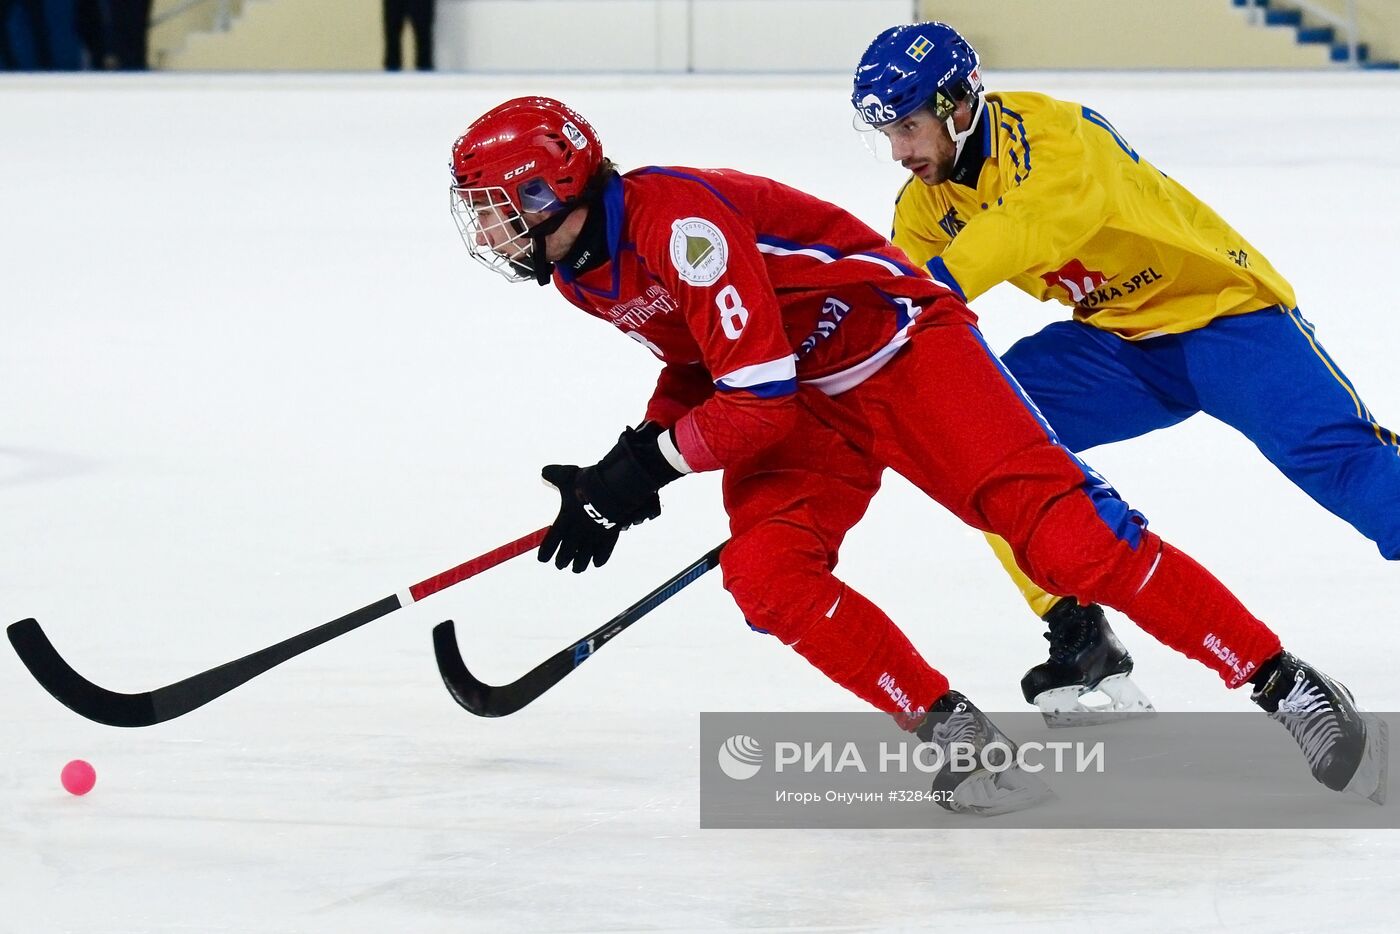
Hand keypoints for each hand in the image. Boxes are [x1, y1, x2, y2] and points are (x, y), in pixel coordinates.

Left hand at [538, 425, 680, 572]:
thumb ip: (554, 475)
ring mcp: (594, 536)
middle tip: (560, 565)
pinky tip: (596, 563)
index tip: (542, 559)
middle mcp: (577, 532)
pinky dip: (599, 560)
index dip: (545, 553)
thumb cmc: (585, 483)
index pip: (551, 542)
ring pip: (584, 559)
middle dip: (562, 561)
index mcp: (565, 520)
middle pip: (566, 555)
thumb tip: (543, 472)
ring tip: (577, 568)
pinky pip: (603, 554)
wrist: (610, 489)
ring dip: (579, 565)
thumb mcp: (566, 475)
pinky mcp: (609, 537)